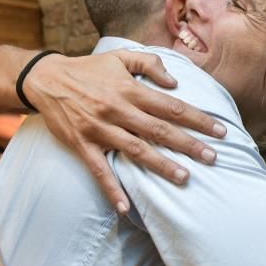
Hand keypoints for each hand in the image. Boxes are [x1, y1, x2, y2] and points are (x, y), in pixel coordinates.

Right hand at [23, 51, 226, 213]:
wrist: (46, 79)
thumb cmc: (89, 68)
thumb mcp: (120, 56)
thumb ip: (150, 64)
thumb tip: (175, 83)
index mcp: (130, 90)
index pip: (172, 106)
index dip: (198, 119)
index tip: (220, 131)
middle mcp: (118, 110)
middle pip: (160, 130)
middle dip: (189, 144)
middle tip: (213, 158)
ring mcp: (100, 129)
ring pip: (135, 151)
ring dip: (161, 166)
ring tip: (184, 178)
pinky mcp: (82, 144)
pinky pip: (99, 170)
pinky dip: (111, 190)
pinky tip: (125, 208)